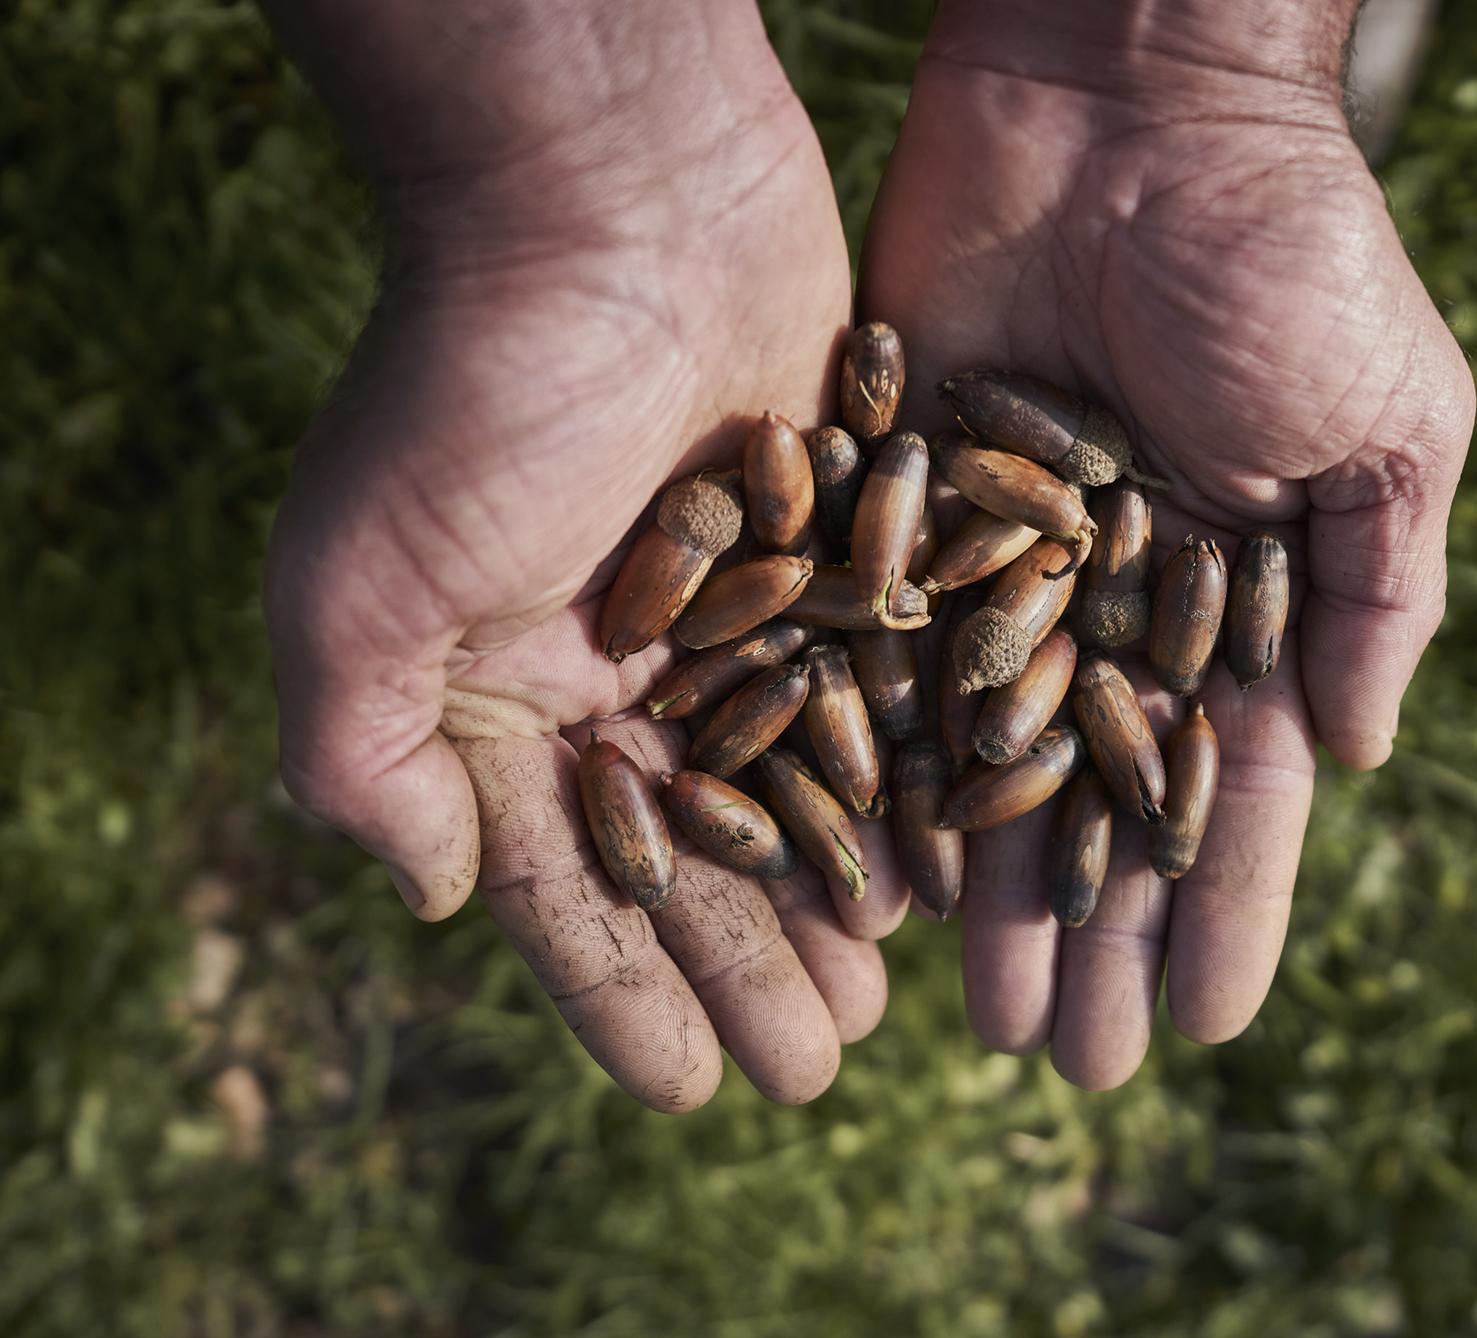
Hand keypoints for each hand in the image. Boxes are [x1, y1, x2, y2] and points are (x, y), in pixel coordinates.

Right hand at [263, 1, 888, 1109]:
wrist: (618, 195)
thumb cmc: (480, 386)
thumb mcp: (362, 577)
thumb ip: (361, 748)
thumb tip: (431, 898)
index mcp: (506, 690)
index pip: (571, 879)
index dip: (624, 989)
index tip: (688, 1087)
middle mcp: (620, 664)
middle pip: (698, 853)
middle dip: (749, 964)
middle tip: (817, 1070)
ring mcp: (734, 607)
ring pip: (796, 790)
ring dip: (835, 896)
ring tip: (885, 1000)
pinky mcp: (834, 543)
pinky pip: (875, 690)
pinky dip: (909, 777)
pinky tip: (956, 864)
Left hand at [860, 1, 1474, 1086]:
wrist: (1128, 93)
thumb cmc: (1287, 250)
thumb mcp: (1390, 422)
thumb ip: (1380, 592)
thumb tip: (1349, 763)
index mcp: (1240, 590)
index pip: (1231, 783)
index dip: (1228, 906)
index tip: (1210, 1025)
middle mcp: (1117, 597)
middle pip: (1099, 798)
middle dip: (1097, 931)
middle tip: (1077, 1065)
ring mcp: (1000, 561)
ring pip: (985, 758)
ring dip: (987, 888)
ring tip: (979, 1019)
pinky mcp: (897, 503)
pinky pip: (883, 659)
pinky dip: (876, 763)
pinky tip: (871, 873)